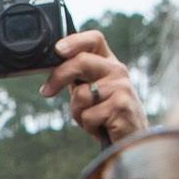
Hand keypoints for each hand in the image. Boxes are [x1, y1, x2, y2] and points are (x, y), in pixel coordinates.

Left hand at [42, 29, 147, 144]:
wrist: (131, 139)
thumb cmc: (106, 115)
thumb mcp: (90, 91)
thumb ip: (76, 76)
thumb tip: (50, 65)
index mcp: (109, 63)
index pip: (94, 39)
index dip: (75, 41)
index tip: (57, 49)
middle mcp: (118, 71)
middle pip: (82, 61)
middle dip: (59, 76)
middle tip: (46, 91)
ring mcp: (121, 88)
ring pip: (80, 95)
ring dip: (78, 112)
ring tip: (93, 118)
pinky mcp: (120, 106)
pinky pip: (88, 115)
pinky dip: (89, 126)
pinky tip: (102, 127)